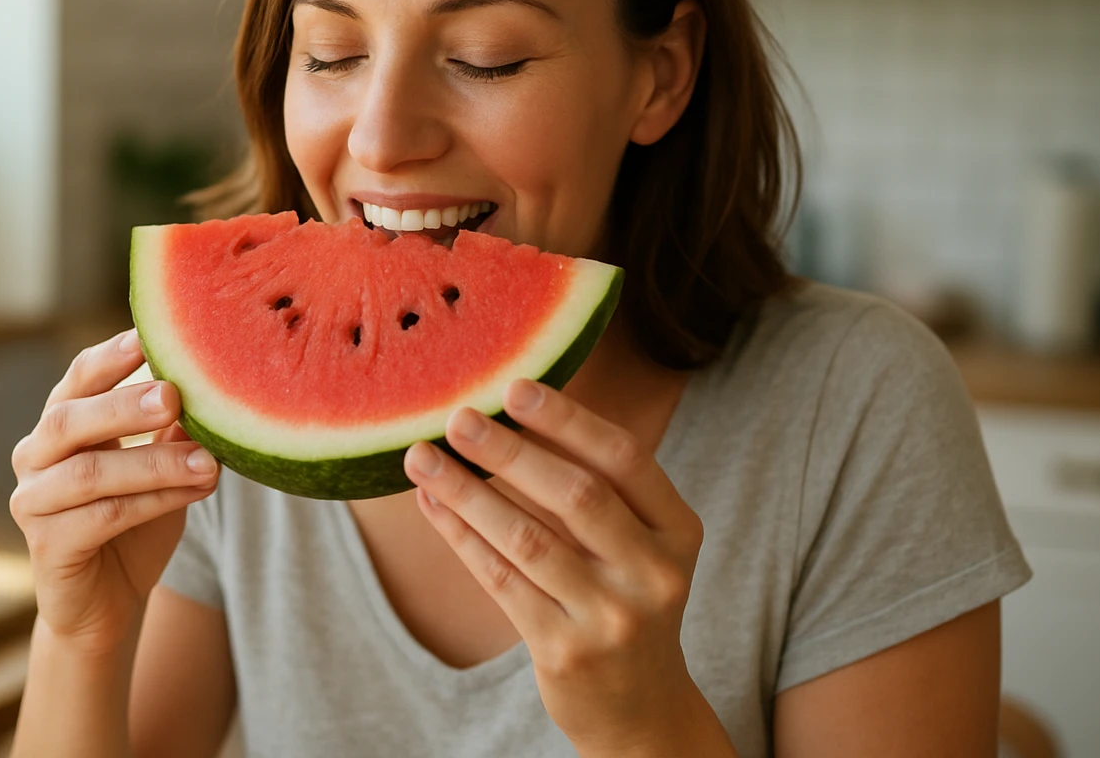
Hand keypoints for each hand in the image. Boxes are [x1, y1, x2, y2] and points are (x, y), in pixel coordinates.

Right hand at [10, 329, 218, 654]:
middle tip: (173, 396)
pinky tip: (197, 491)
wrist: (107, 603)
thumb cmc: (133, 522)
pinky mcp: (46, 546)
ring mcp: (33, 502)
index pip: (77, 379)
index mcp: (61, 426)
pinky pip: (102, 518)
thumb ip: (170, 428)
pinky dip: (154, 502)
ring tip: (207, 461)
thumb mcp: (158, 467)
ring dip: (154, 464)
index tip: (147, 337)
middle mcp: (36, 456)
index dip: (109, 358)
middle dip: (123, 404)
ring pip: (90, 474)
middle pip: (70, 419)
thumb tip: (211, 378)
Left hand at [403, 379, 728, 756]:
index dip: (567, 420)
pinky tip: (433, 505)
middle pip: (575, 495)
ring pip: (526, 538)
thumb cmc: (625, 600)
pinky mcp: (565, 651)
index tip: (514, 387)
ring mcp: (611, 617)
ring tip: (422, 458)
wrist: (641, 710)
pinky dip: (461, 536)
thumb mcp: (638, 545)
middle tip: (458, 418)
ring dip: (466, 491)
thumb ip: (599, 489)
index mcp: (678, 531)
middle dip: (508, 452)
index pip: (624, 459)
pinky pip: (501, 580)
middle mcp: (653, 573)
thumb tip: (510, 411)